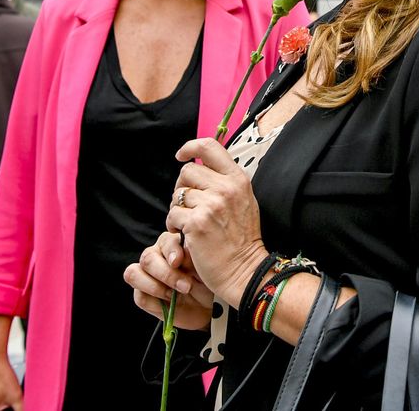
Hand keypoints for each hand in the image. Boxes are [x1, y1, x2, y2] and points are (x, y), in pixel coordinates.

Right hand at [125, 231, 213, 328]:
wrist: (207, 308)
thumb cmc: (208, 283)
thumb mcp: (206, 269)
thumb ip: (192, 256)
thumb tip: (182, 251)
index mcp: (173, 244)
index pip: (165, 241)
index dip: (170, 251)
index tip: (179, 262)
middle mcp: (156, 256)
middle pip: (147, 257)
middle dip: (166, 274)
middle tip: (185, 286)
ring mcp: (147, 275)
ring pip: (134, 273)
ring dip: (155, 287)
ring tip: (175, 295)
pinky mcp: (143, 295)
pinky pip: (139, 296)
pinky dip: (155, 303)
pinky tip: (170, 304)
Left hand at [166, 138, 269, 305]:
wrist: (245, 270)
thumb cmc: (242, 240)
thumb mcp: (244, 201)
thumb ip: (225, 182)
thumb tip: (200, 166)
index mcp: (238, 179)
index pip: (210, 146)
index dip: (190, 147)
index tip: (182, 155)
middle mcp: (225, 188)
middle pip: (188, 172)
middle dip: (183, 188)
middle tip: (189, 206)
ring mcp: (210, 205)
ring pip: (178, 195)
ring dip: (178, 209)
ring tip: (189, 224)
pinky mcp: (196, 223)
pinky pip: (173, 215)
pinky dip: (174, 226)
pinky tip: (186, 236)